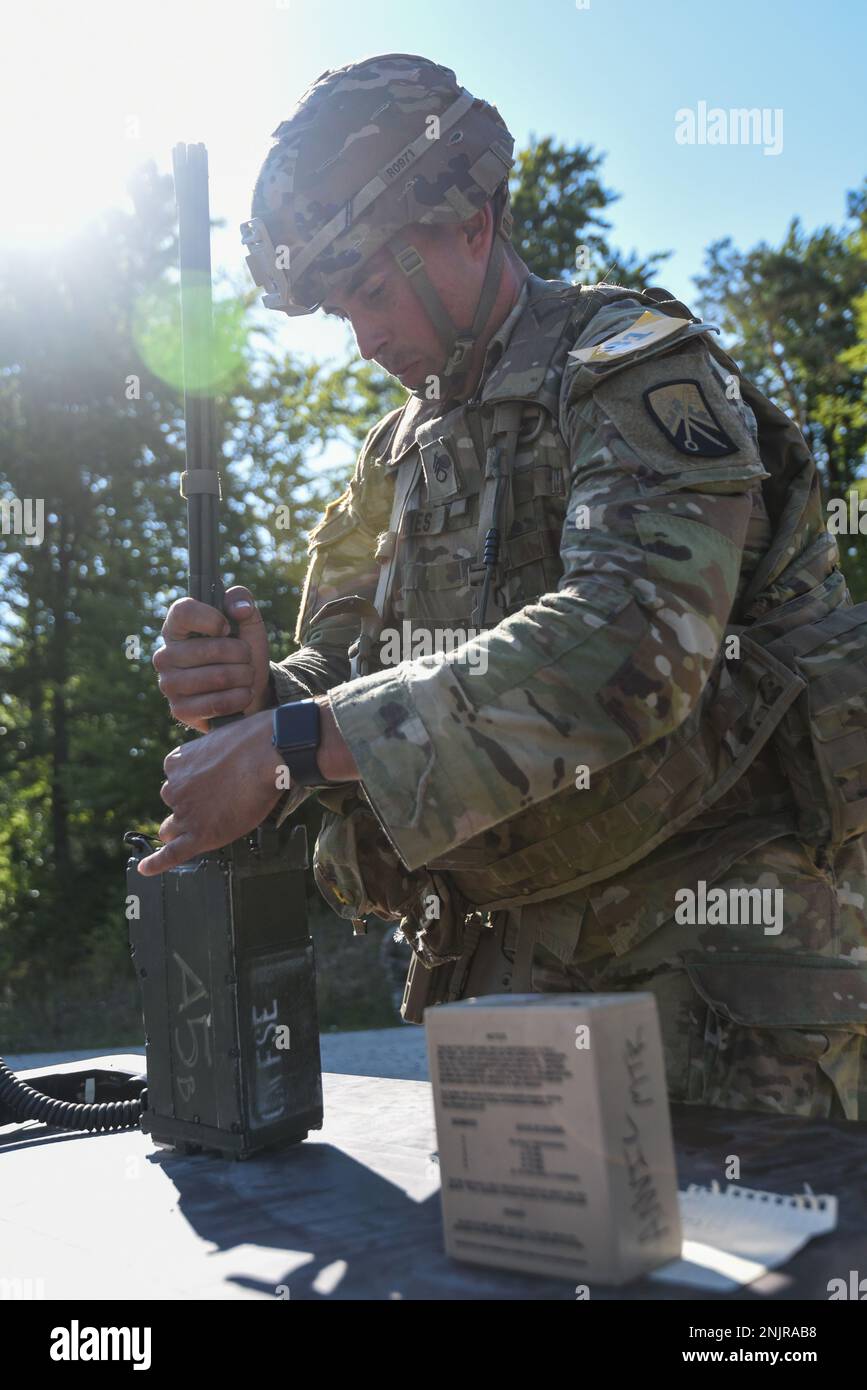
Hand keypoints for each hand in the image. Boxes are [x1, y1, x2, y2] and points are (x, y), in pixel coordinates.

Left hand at [135, 710, 282, 875]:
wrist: (269, 752)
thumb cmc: (253, 741)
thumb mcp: (218, 738)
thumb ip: (210, 756)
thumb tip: (222, 764)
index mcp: (175, 763)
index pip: (176, 782)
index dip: (194, 786)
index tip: (211, 785)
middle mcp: (173, 788)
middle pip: (174, 807)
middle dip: (189, 808)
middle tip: (218, 804)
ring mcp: (185, 813)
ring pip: (173, 830)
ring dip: (186, 829)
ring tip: (213, 824)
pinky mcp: (200, 834)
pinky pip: (172, 854)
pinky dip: (156, 863)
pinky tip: (145, 868)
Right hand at [153, 587, 271, 732]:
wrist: (248, 692)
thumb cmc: (242, 654)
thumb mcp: (247, 623)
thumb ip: (242, 602)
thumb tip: (240, 607)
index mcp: (176, 628)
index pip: (183, 611)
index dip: (212, 618)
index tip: (228, 628)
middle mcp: (165, 655)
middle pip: (211, 648)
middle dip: (242, 654)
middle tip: (246, 659)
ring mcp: (169, 684)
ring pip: (218, 677)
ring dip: (244, 677)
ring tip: (246, 677)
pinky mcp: (179, 709)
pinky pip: (217, 703)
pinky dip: (239, 698)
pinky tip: (243, 694)